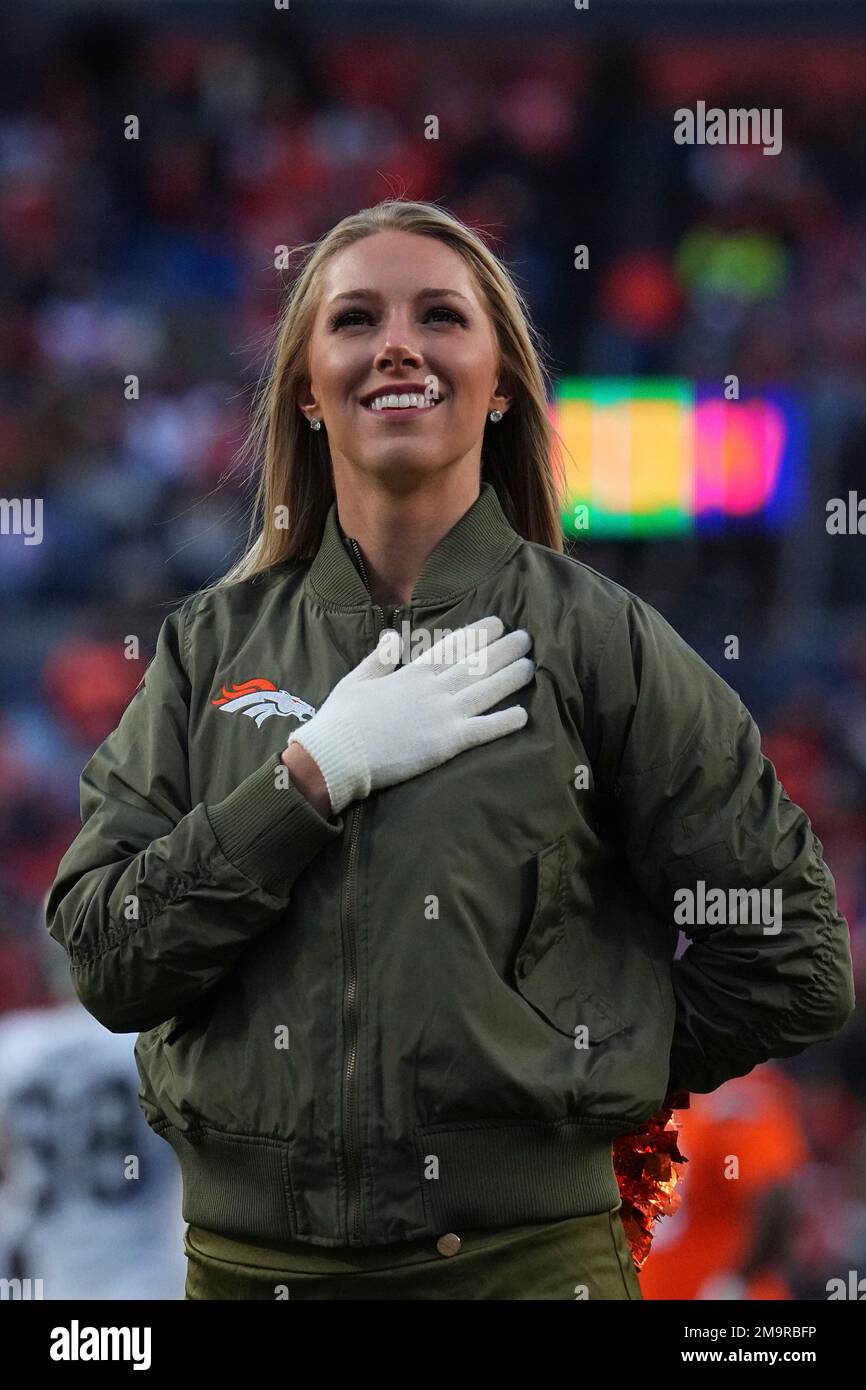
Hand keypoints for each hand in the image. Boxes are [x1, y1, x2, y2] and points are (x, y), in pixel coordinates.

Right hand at [286, 615, 533, 814]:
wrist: (338, 755)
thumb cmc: (342, 719)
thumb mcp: (356, 679)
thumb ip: (379, 658)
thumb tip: (392, 636)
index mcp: (411, 673)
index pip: (452, 647)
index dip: (478, 634)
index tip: (497, 623)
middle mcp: (433, 689)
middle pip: (476, 665)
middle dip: (503, 649)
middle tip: (525, 638)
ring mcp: (443, 715)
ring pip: (486, 691)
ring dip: (510, 678)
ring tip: (530, 666)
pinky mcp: (447, 743)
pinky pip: (483, 730)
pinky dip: (504, 722)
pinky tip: (523, 715)